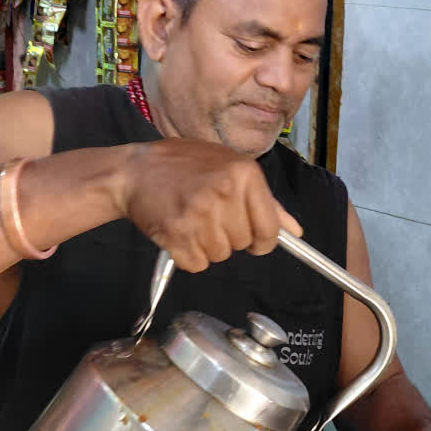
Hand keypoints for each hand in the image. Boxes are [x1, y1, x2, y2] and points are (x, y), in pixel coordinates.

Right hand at [115, 139, 301, 271]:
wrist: (135, 170)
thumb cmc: (185, 166)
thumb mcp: (230, 167)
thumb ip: (266, 201)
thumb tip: (295, 231)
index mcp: (245, 174)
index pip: (269, 229)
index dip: (262, 240)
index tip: (253, 238)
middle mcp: (225, 192)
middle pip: (244, 244)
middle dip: (229, 236)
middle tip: (208, 215)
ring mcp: (200, 214)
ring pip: (221, 255)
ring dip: (207, 246)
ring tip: (192, 220)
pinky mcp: (177, 233)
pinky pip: (197, 264)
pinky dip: (188, 256)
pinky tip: (179, 232)